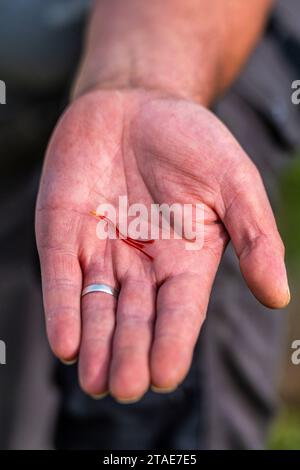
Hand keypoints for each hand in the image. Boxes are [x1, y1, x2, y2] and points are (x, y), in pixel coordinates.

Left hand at [35, 90, 289, 400]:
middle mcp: (141, 263)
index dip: (173, 341)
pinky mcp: (63, 230)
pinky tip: (66, 341)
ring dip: (95, 343)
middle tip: (125, 387)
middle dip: (129, 353)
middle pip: (135, 317)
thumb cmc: (192, 141)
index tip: (166, 376)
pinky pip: (61, 272)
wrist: (137, 102)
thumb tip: (277, 295)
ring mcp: (101, 247)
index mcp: (185, 258)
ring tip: (94, 380)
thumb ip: (255, 235)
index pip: (180, 310)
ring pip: (97, 304)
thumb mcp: (234, 182)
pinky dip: (62, 306)